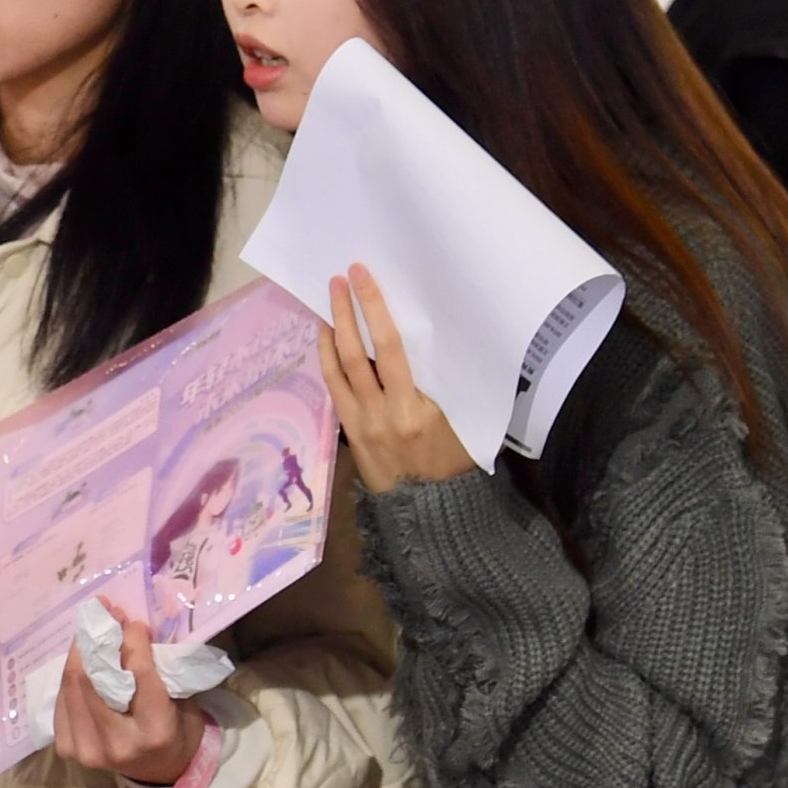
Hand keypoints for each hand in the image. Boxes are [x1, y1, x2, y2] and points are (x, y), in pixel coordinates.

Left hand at [49, 600, 206, 786]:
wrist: (159, 774)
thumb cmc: (177, 731)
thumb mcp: (181, 700)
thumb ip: (157, 669)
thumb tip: (129, 626)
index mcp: (155, 733)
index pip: (138, 675)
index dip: (131, 641)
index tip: (131, 621)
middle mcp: (117, 744)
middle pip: (92, 679)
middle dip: (96, 639)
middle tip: (104, 612)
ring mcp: (87, 750)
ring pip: (71, 685)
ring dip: (79, 651)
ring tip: (91, 627)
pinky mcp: (68, 748)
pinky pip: (61, 699)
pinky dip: (70, 674)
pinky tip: (81, 657)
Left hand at [317, 268, 473, 488]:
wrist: (429, 510)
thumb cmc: (455, 460)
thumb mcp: (462, 419)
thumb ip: (444, 384)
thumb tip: (438, 338)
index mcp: (417, 407)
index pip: (391, 346)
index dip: (374, 309)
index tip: (363, 277)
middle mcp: (384, 411)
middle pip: (358, 351)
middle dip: (347, 311)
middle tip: (340, 277)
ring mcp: (362, 422)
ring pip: (339, 368)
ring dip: (331, 331)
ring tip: (327, 300)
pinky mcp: (350, 431)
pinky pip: (334, 388)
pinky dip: (327, 360)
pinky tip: (326, 338)